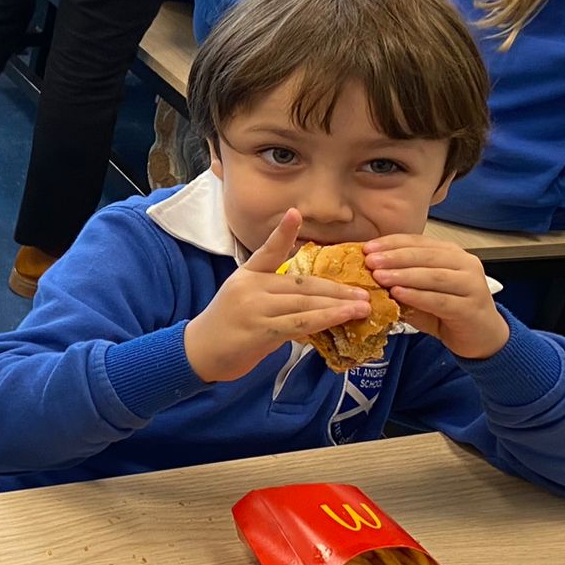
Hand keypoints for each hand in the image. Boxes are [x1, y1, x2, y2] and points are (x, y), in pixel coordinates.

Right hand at [183, 209, 373, 382]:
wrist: (200, 352)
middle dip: (336, 289)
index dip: (283, 232)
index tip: (295, 212)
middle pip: (302, 284)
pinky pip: (298, 323)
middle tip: (364, 292)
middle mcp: (250, 287)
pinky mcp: (258, 330)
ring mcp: (253, 308)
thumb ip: (275, 296)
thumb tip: (316, 302)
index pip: (269, 251)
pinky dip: (325, 320)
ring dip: (337, 305)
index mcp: (247, 275)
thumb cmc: (227, 327)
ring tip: (362, 307)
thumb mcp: (246, 301)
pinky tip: (342, 318)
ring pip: (304, 303)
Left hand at [365, 235, 508, 360]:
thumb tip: (368, 272)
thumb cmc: (448, 311)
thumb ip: (402, 281)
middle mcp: (465, 264)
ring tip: (379, 276)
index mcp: (452, 254)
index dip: (392, 243)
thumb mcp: (421, 291)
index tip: (367, 248)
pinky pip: (440, 300)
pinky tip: (398, 294)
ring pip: (434, 276)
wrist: (480, 336)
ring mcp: (472, 285)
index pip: (420, 242)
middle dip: (395, 257)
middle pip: (427, 256)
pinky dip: (418, 296)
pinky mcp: (471, 308)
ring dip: (404, 275)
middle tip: (370, 261)